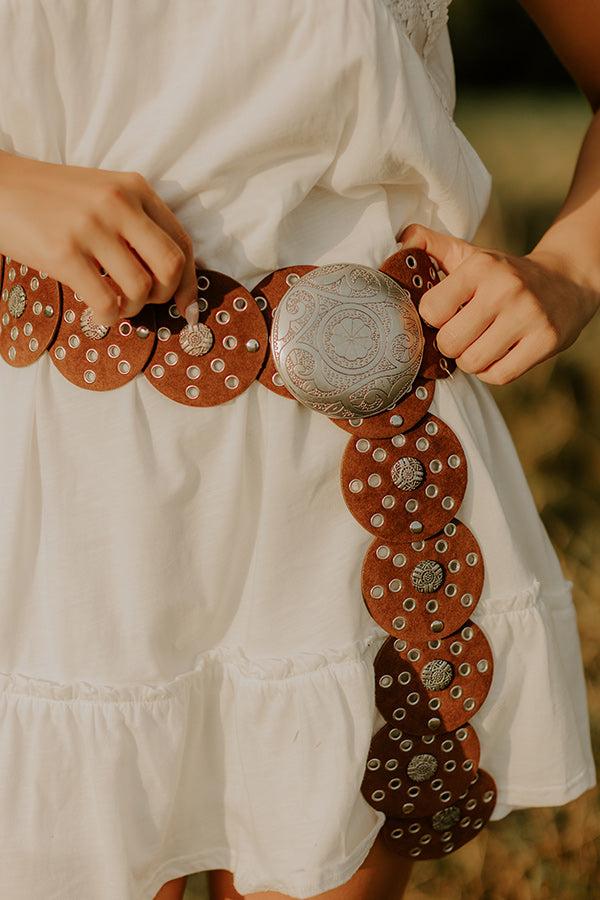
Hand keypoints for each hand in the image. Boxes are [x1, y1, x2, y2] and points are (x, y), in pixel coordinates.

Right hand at [0, 150, 197, 325]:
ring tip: (114, 304)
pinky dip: (108, 317)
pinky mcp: (64, 253)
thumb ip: (136, 224)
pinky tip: (97, 312)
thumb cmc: (52, 200)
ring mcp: (91, 227)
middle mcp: (118, 204)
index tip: (187, 308)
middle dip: (164, 296)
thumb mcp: (103, 195)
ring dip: (131, 309)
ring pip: (140, 289)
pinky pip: (106, 302)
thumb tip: (171, 279)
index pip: (182, 242)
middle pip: (171, 266)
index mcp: (135, 188)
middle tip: (143, 301)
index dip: (190, 283)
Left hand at [398, 224, 599, 384]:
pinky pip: (499, 376)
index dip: (433, 319)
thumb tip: (401, 239)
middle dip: (450, 345)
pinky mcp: (546, 341)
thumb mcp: (471, 256)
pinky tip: (497, 355)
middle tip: (462, 335)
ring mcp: (528, 316)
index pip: (431, 311)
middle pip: (450, 342)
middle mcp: (505, 289)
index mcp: (480, 268)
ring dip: (470, 361)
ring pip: (473, 362)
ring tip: (480, 344)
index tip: (445, 316)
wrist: (566, 281)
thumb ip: (433, 246)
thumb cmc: (504, 275)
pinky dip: (491, 372)